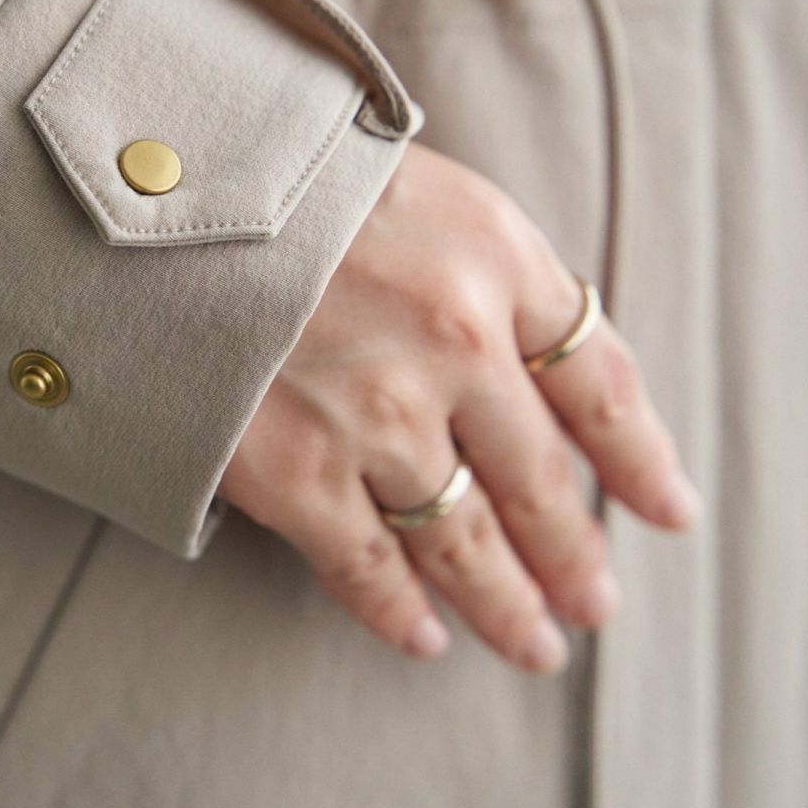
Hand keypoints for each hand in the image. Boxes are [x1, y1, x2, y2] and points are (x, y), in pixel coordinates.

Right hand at [216, 140, 700, 671]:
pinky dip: (398, 610)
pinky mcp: (294, 470)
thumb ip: (472, 261)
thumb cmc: (271, 163)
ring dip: (507, 603)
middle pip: (542, 479)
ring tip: (536, 644)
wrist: (139, 181)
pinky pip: (367, 565)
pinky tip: (423, 635)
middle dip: (574, 552)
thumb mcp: (403, 176)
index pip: (600, 379)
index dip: (641, 458)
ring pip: (466, 541)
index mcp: (494, 253)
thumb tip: (517, 355)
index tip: (668, 510)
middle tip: (595, 602)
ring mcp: (377, 413)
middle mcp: (455, 341)